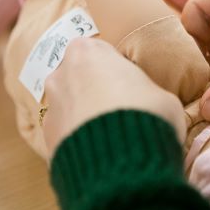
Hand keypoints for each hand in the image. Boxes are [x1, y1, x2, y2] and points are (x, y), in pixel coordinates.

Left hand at [43, 38, 185, 157]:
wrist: (121, 159)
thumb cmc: (146, 113)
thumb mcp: (163, 96)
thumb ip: (147, 92)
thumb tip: (148, 103)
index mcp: (87, 51)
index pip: (99, 51)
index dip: (115, 68)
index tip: (127, 83)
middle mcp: (61, 73)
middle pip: (79, 76)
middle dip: (93, 90)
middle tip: (118, 108)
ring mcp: (51, 106)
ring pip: (69, 105)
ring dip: (83, 115)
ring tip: (109, 134)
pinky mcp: (47, 138)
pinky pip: (66, 133)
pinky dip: (78, 139)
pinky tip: (98, 151)